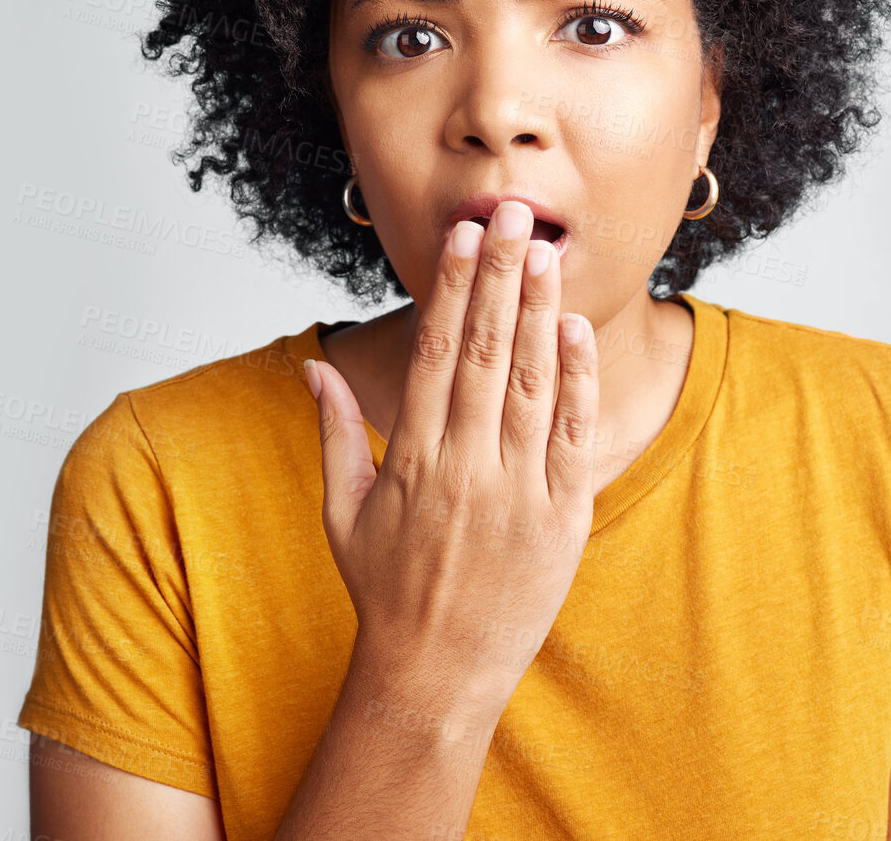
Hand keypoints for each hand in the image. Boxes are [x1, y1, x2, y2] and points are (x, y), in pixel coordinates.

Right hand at [308, 200, 599, 716]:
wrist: (435, 676)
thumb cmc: (386, 592)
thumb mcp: (342, 513)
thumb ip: (334, 433)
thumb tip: (316, 365)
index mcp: (412, 459)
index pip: (433, 353)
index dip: (449, 289)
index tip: (460, 236)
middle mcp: (464, 468)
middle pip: (481, 352)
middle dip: (497, 276)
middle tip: (511, 213)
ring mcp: (516, 493)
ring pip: (527, 384)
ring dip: (536, 312)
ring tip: (543, 251)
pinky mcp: (560, 519)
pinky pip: (570, 437)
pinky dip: (575, 381)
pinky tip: (574, 329)